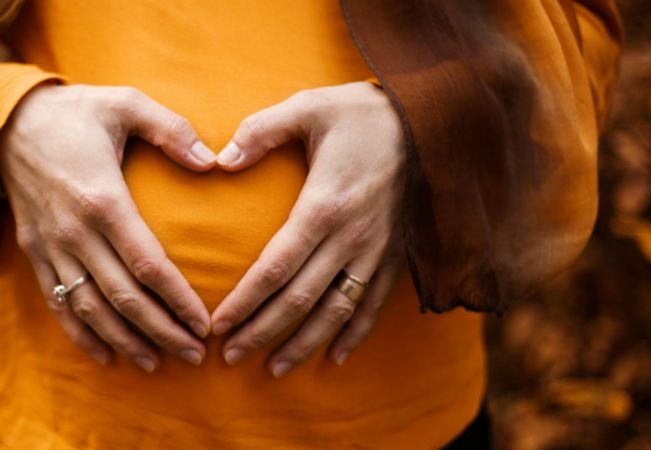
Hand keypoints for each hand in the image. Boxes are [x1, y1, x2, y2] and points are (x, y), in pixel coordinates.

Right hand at [0, 84, 216, 371]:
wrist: (7, 122)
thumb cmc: (76, 112)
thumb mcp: (125, 103)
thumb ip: (171, 129)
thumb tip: (213, 162)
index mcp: (103, 199)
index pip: (148, 265)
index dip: (178, 299)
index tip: (205, 323)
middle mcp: (75, 232)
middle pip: (123, 298)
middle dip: (162, 332)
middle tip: (195, 355)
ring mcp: (51, 247)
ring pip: (90, 310)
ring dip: (125, 341)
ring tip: (157, 363)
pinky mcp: (35, 253)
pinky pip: (57, 304)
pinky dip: (81, 335)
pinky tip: (106, 356)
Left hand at [209, 82, 404, 376]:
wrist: (432, 119)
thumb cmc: (361, 112)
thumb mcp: (307, 107)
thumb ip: (260, 131)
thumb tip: (220, 159)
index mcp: (323, 206)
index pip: (276, 268)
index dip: (245, 301)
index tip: (219, 326)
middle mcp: (351, 237)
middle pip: (301, 299)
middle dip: (263, 331)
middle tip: (230, 357)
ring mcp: (377, 251)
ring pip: (337, 311)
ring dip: (304, 343)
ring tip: (274, 370)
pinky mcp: (396, 255)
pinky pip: (374, 304)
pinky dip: (354, 334)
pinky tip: (334, 358)